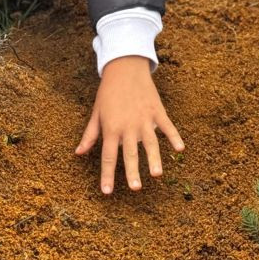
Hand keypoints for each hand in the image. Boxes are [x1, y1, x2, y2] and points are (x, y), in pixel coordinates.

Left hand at [75, 55, 183, 193]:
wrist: (125, 67)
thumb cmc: (108, 92)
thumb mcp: (96, 113)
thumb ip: (90, 134)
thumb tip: (78, 153)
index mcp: (111, 128)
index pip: (108, 157)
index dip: (107, 175)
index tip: (107, 192)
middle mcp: (128, 126)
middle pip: (130, 153)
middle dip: (132, 172)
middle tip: (135, 189)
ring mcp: (144, 119)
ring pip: (150, 143)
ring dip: (154, 159)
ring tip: (157, 175)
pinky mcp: (157, 111)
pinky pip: (167, 126)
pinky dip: (174, 137)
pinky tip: (180, 149)